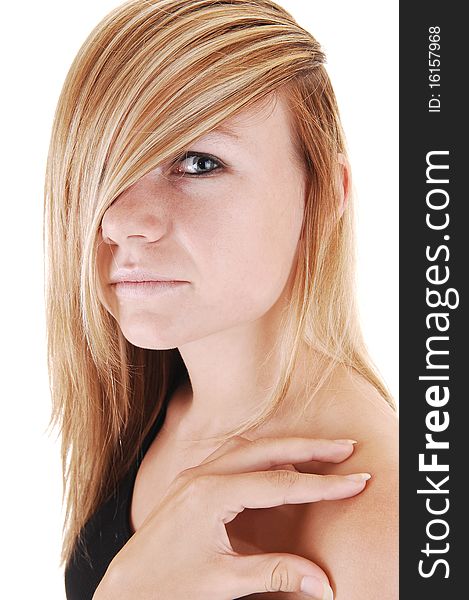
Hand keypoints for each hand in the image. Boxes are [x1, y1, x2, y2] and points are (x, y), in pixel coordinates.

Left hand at [94, 436, 368, 599]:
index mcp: (211, 495)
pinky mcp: (193, 481)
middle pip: (267, 451)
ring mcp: (196, 474)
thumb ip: (275, 574)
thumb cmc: (168, 585)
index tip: (356, 481)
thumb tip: (325, 584)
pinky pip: (235, 456)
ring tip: (322, 450)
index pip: (280, 484)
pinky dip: (265, 455)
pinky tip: (281, 462)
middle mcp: (204, 475)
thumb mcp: (224, 582)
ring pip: (251, 448)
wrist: (124, 586)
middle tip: (346, 447)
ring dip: (287, 447)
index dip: (322, 485)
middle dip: (309, 447)